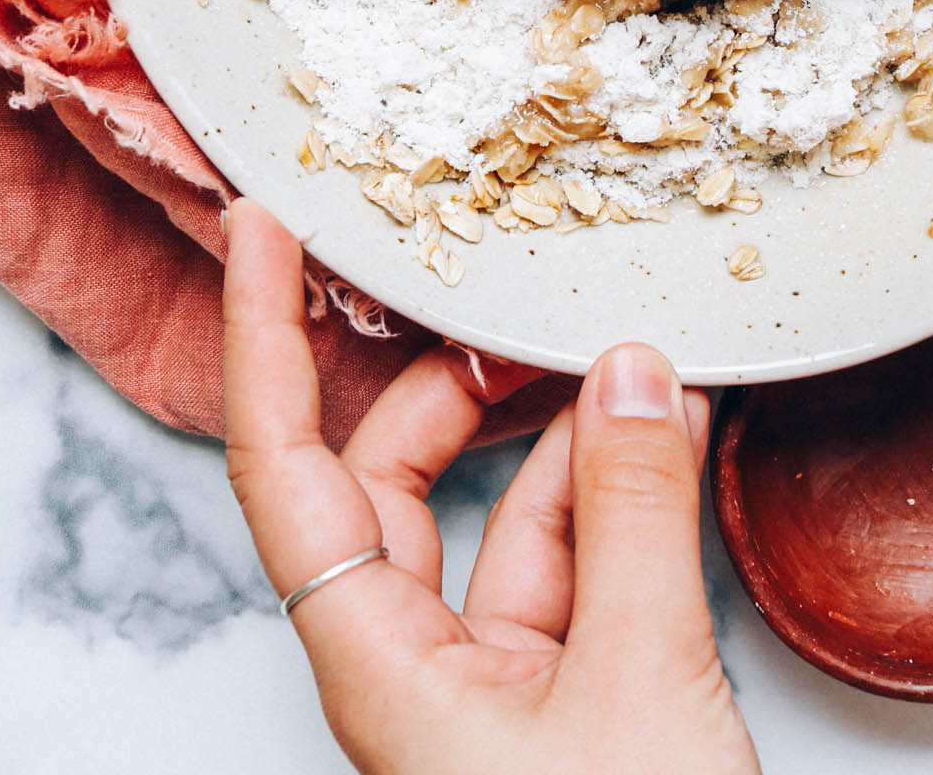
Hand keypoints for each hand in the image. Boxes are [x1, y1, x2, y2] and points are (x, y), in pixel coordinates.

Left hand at [223, 198, 757, 774]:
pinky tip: (668, 435)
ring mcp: (484, 688)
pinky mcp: (558, 704)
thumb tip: (630, 375)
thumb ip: (634, 518)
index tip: (264, 229)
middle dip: (453, 375)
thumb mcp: (637, 679)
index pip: (284, 467)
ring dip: (567, 433)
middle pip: (391, 475)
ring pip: (500, 517)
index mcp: (379, 666)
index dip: (264, 338)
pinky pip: (569, 564)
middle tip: (504, 293)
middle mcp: (412, 668)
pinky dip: (617, 493)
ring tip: (635, 357)